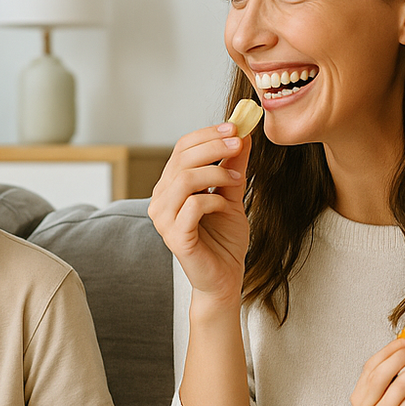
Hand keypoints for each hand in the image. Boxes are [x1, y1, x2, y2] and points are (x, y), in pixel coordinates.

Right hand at [147, 122, 252, 302]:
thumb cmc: (224, 240)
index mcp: (171, 187)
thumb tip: (243, 135)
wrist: (225, 278)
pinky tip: (226, 207)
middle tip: (240, 142)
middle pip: (181, 159)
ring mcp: (164, 219)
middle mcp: (161, 200)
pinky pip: (193, 206)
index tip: (235, 127)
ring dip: (216, 172)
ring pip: (184, 179)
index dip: (208, 134)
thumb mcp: (232, 196)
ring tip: (238, 180)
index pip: (182, 149)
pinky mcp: (175, 237)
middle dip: (214, 146)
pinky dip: (214, 201)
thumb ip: (233, 167)